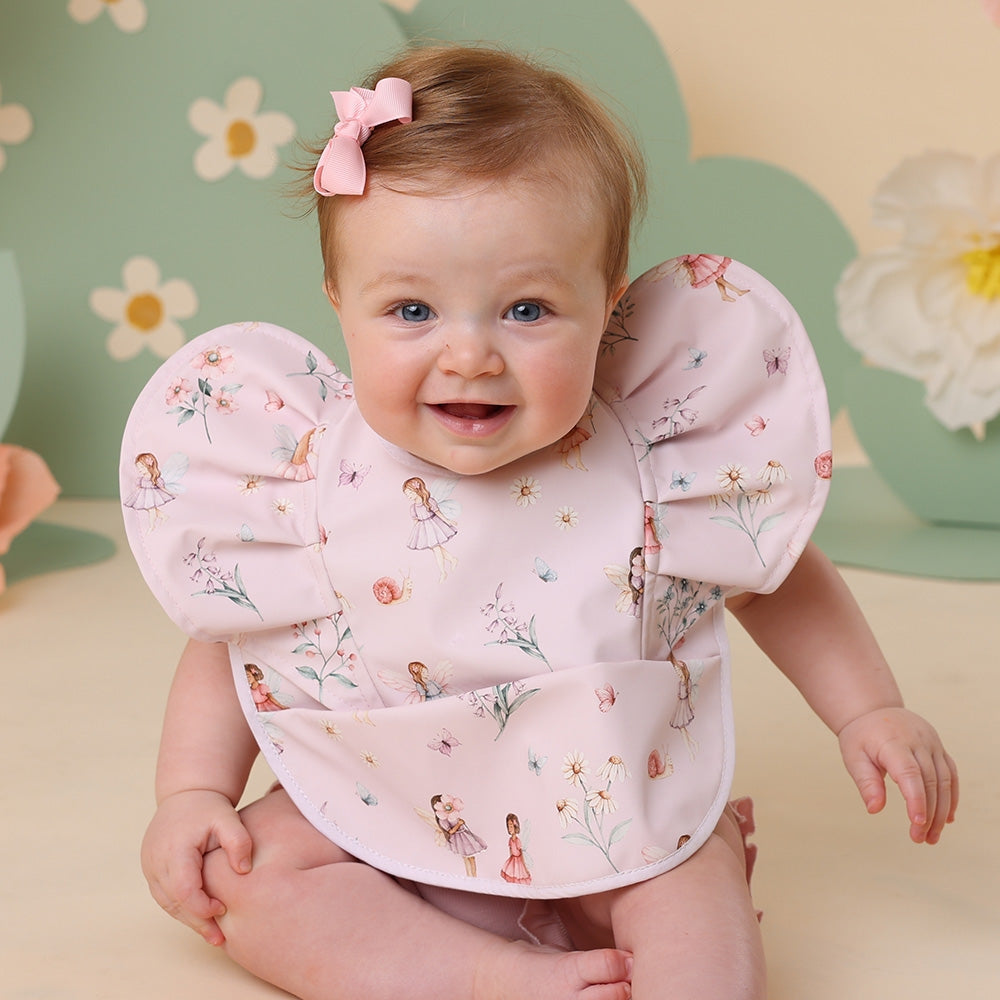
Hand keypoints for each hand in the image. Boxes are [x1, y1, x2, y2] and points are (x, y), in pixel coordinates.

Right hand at [140, 788, 253, 944]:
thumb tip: (244, 870)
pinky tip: (199, 916)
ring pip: (167, 903)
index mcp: (174, 849)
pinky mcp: (151, 869)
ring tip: (212, 935)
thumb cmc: (209, 807)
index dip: (202, 906)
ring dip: (188, 919)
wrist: (186, 793)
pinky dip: (181, 907)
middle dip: (197, 922)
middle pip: (174, 902)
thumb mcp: (228, 817)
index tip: (223, 910)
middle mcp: (156, 860)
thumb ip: (238, 841)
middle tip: (219, 939)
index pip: (184, 889)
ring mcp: (150, 866)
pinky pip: (164, 895)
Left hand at [838, 707, 957, 843]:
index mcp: (893, 742)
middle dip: (928, 814)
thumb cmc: (861, 737)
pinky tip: (946, 818)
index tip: (917, 824)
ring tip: (932, 836)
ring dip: (942, 811)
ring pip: (945, 780)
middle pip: (930, 781)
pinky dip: (951, 797)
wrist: (873, 709)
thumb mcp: (854, 757)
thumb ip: (866, 783)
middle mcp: (917, 741)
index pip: (909, 773)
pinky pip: (951, 774)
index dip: (916, 799)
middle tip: (920, 839)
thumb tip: (874, 810)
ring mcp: (931, 742)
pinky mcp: (939, 747)